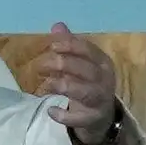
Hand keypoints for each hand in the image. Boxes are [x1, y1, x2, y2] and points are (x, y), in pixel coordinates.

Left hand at [40, 22, 118, 144]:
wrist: (102, 117)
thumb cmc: (89, 84)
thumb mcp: (82, 64)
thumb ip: (70, 46)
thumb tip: (56, 26)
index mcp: (102, 62)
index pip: (88, 50)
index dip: (70, 46)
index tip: (52, 45)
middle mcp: (104, 80)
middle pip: (85, 69)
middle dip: (63, 64)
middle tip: (41, 65)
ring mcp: (100, 100)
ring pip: (84, 91)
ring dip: (63, 86)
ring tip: (46, 84)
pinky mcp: (92, 119)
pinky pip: (78, 118)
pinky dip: (63, 115)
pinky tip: (50, 111)